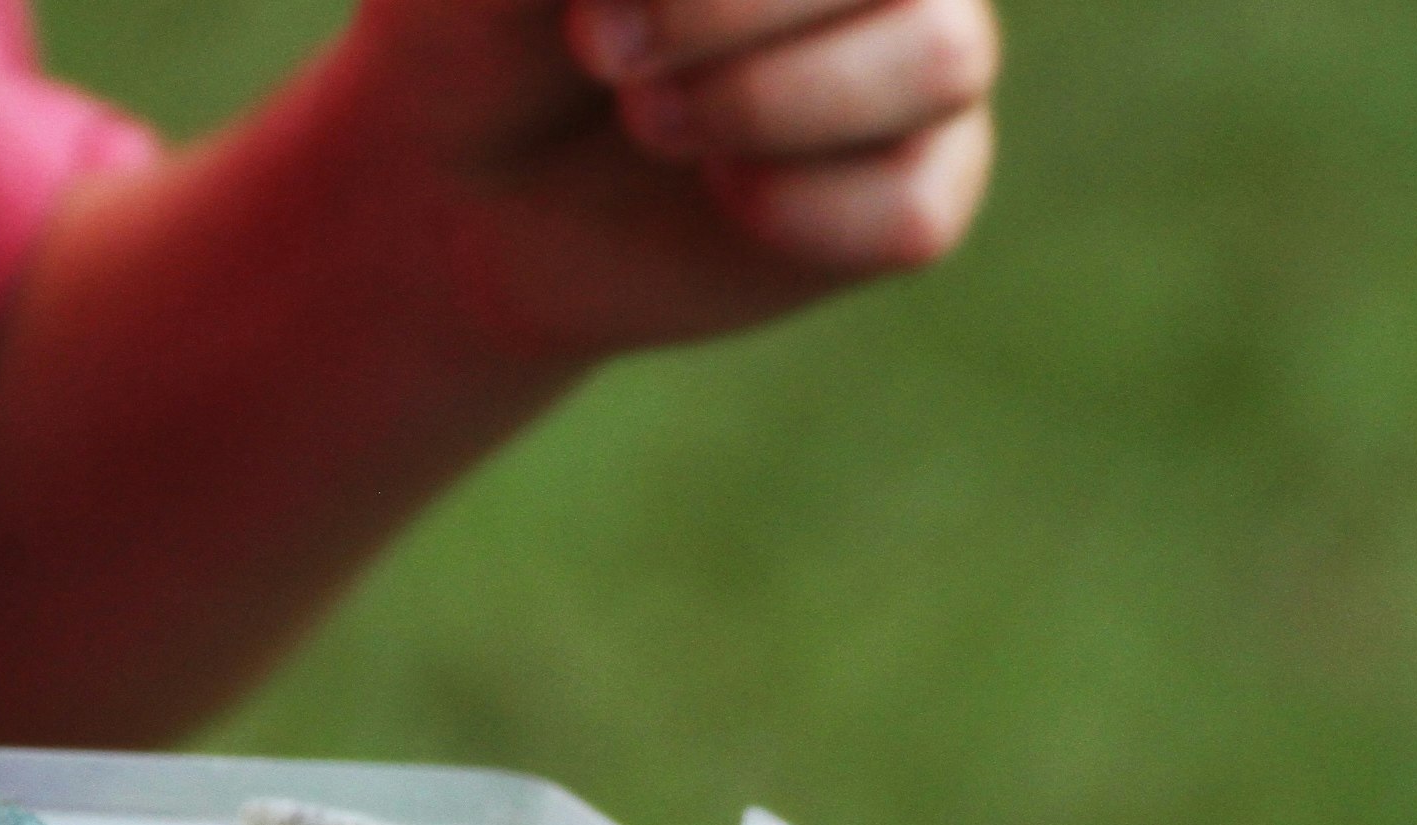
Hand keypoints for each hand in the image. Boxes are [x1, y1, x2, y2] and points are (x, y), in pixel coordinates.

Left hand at [313, 0, 997, 356]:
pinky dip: (801, 211)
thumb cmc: (490, 30)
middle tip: (597, 47)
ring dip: (769, 98)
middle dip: (723, 5)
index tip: (586, 3)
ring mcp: (922, 53)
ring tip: (654, 120)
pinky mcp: (917, 188)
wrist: (474, 186)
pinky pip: (914, 207)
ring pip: (943, 57)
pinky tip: (725, 196)